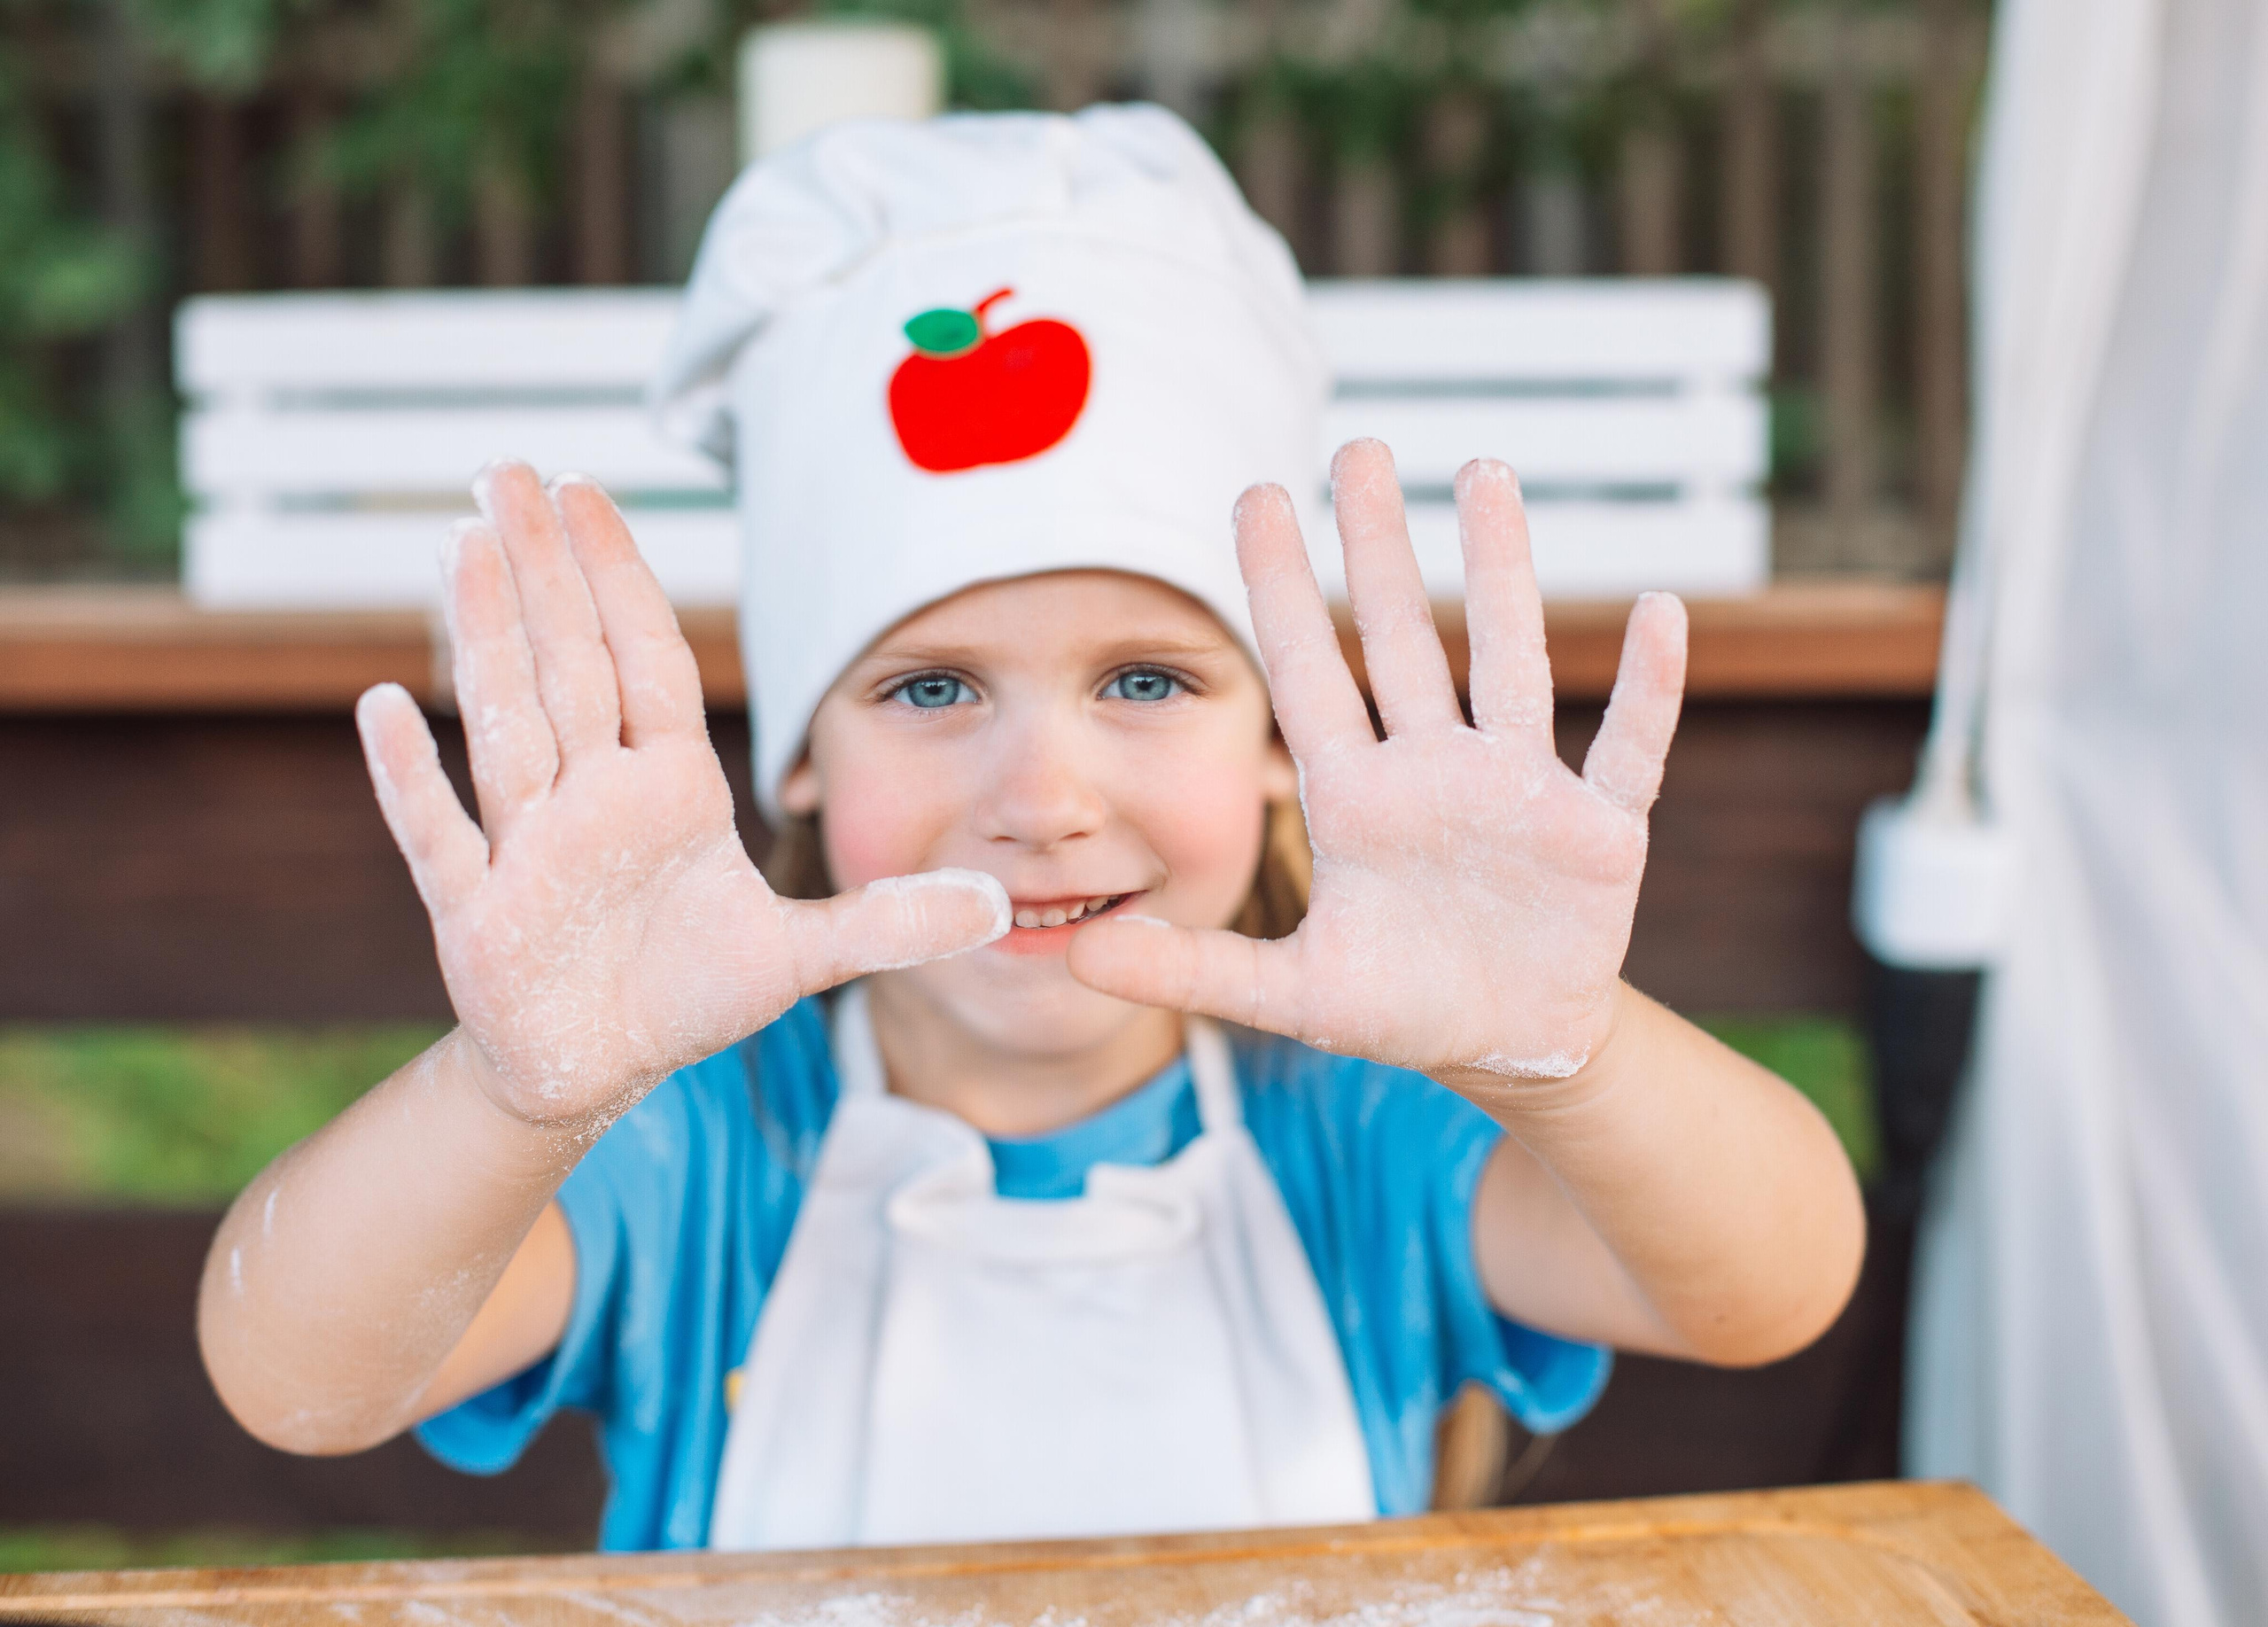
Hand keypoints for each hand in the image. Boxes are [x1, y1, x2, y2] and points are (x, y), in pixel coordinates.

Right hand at [355, 464, 1007, 1128]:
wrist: (600, 1066)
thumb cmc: (687, 990)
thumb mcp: (800, 957)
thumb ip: (888, 921)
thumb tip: (1001, 903)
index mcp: (668, 787)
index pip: (645, 660)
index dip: (622, 580)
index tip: (588, 493)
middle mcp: (594, 797)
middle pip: (570, 665)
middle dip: (544, 570)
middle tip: (507, 469)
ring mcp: (529, 848)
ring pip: (507, 725)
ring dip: (484, 638)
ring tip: (463, 542)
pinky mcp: (478, 914)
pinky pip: (440, 835)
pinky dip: (410, 779)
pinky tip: (379, 706)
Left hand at [1071, 439, 1685, 1090]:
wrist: (1507, 1048)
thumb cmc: (1399, 1006)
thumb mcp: (1292, 993)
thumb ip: (1193, 969)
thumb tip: (1075, 960)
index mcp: (1355, 800)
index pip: (1306, 671)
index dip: (1280, 587)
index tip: (1255, 494)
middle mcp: (1432, 772)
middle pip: (1401, 638)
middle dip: (1381, 545)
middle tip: (1360, 446)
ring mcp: (1518, 791)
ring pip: (1510, 659)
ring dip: (1503, 572)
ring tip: (1486, 473)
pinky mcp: (1599, 830)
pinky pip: (1629, 747)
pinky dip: (1649, 688)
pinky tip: (1662, 613)